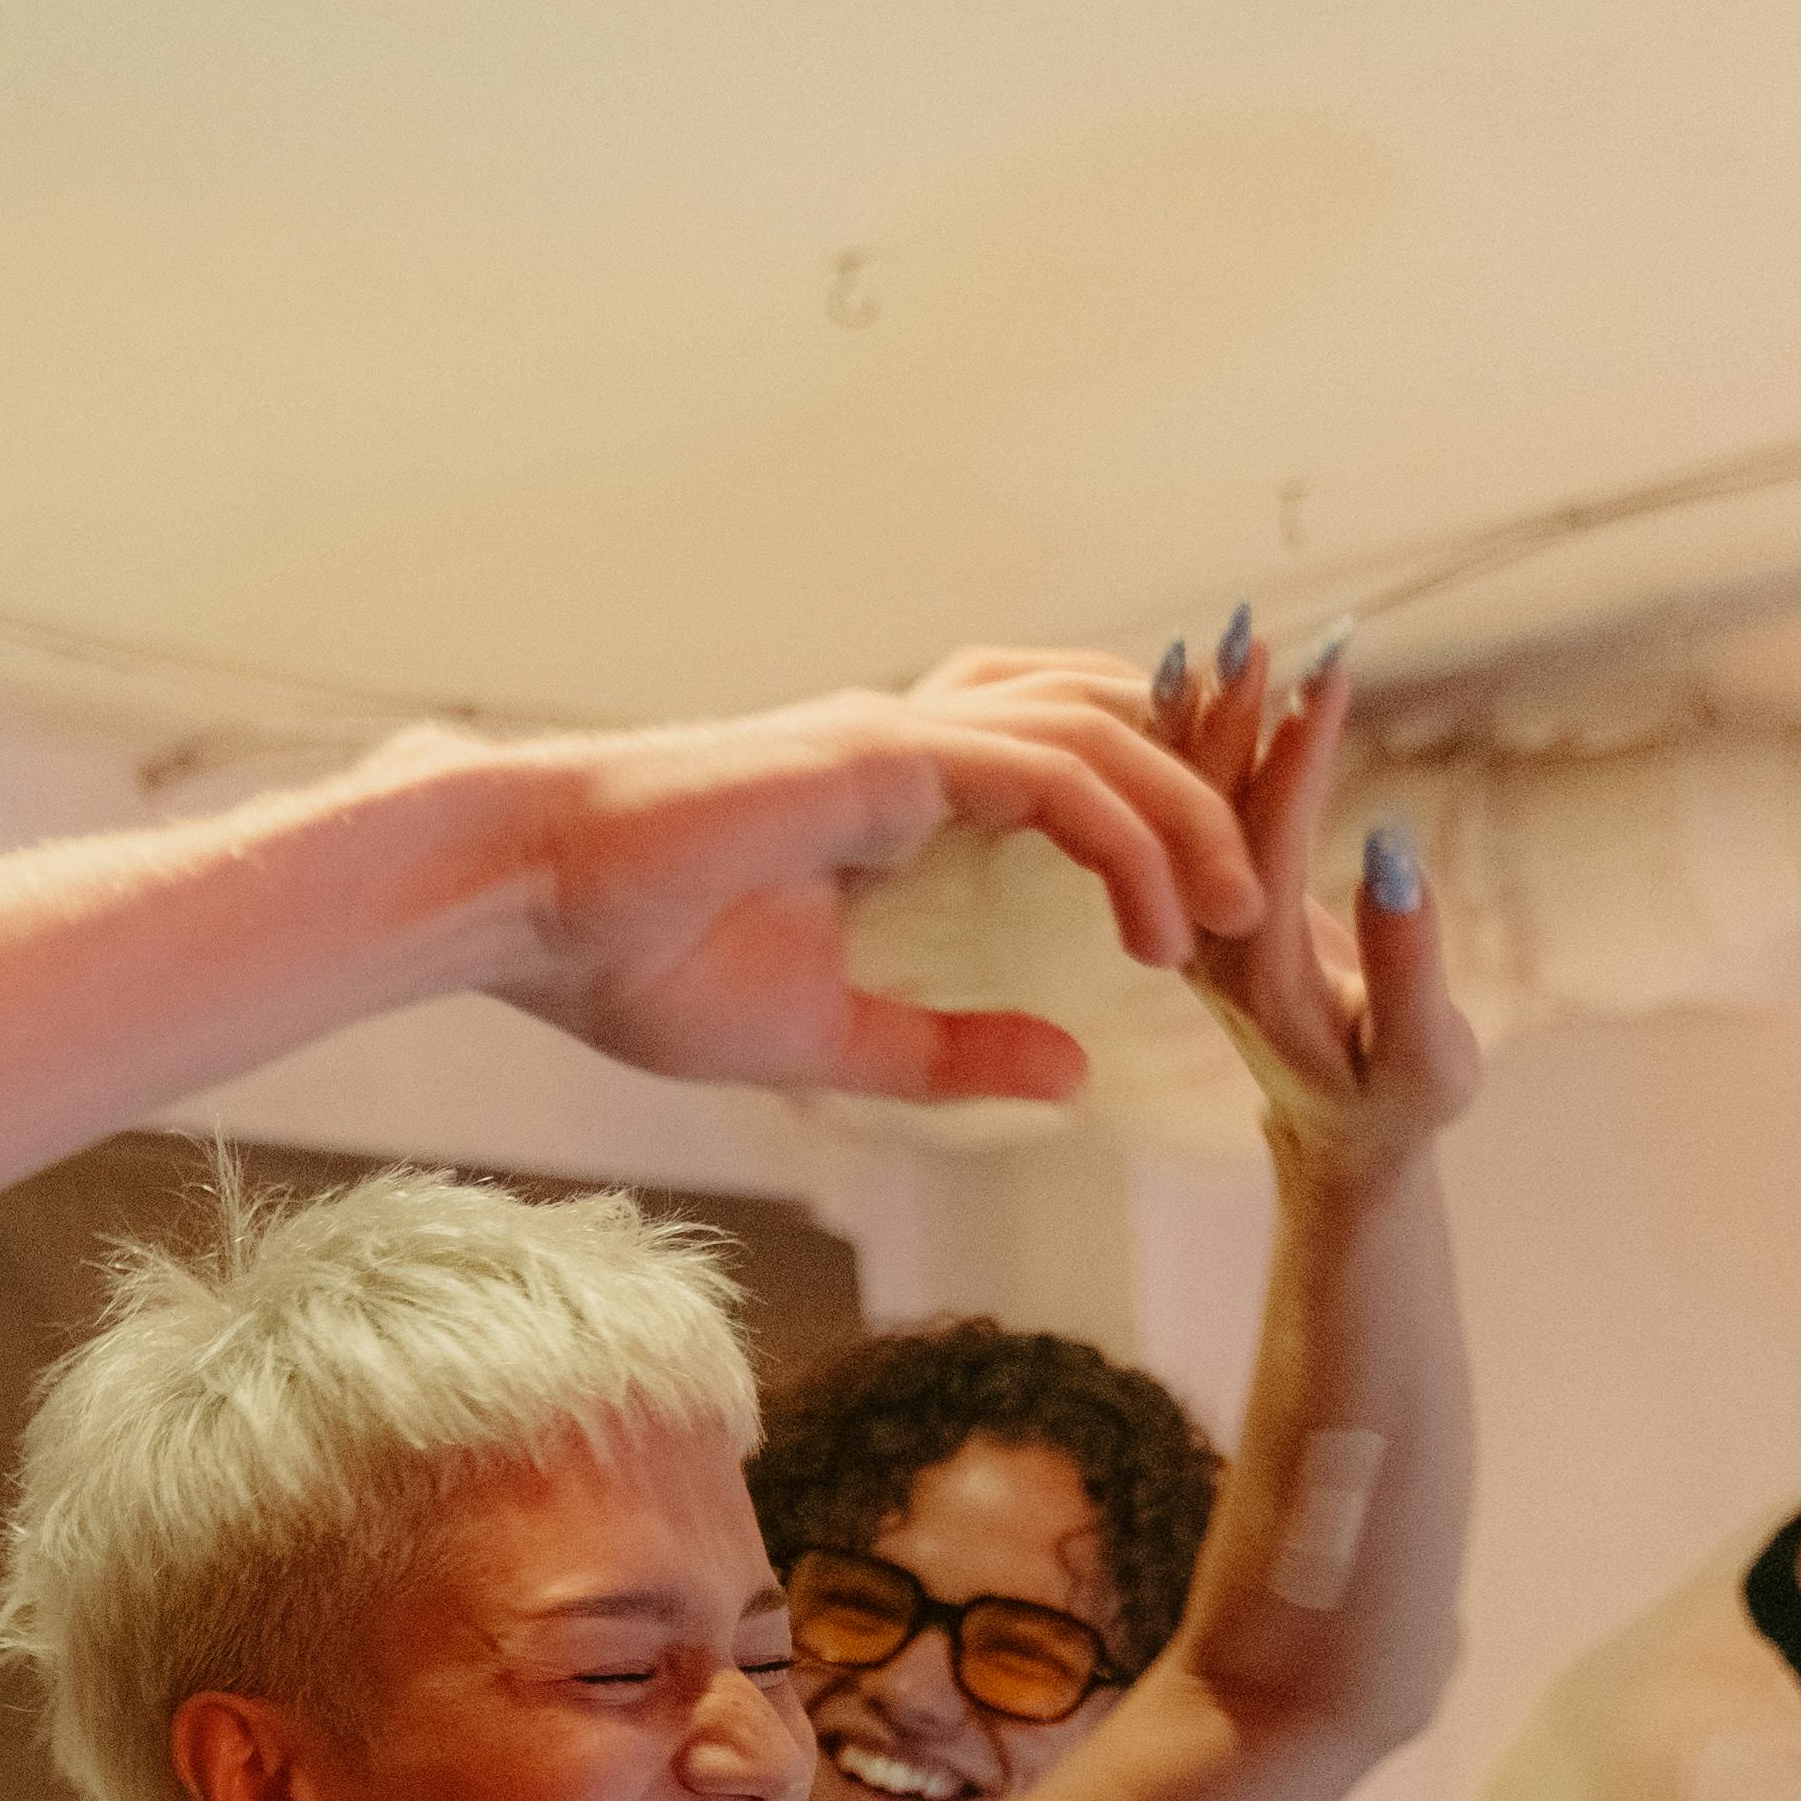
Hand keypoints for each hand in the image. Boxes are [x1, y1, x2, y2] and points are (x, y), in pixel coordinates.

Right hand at [483, 650, 1263, 1104]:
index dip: (1160, 819)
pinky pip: (1056, 778)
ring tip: (1242, 922)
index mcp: (898, 791)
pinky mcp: (889, 753)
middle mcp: (915, 742)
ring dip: (1194, 823)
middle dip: (1213, 791)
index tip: (1216, 916)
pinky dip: (1131, 842)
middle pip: (1115, 723)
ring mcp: (903, 735)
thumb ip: (949, 1052)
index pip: (1071, 765)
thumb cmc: (631, 961)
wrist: (527, 902)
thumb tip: (1077, 1077)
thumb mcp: (826, 1036)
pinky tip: (1164, 927)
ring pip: (1106, 739)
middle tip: (1273, 900)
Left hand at [1155, 627, 1475, 1167]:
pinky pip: (1187, 812)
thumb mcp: (1426, 1053)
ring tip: (1231, 630)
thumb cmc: (1399, 1101)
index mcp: (1255, 974)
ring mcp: (1191, 922)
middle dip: (1234, 714)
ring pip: (1186, 805)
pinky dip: (1196, 741)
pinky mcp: (1200, 906)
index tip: (1326, 673)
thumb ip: (1410, 959)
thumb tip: (1395, 845)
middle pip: (1206, 813)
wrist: (1337, 1138)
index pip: (1262, 841)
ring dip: (1208, 715)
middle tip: (1257, 627)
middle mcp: (1203, 944)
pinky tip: (1202, 672)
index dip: (1297, 754)